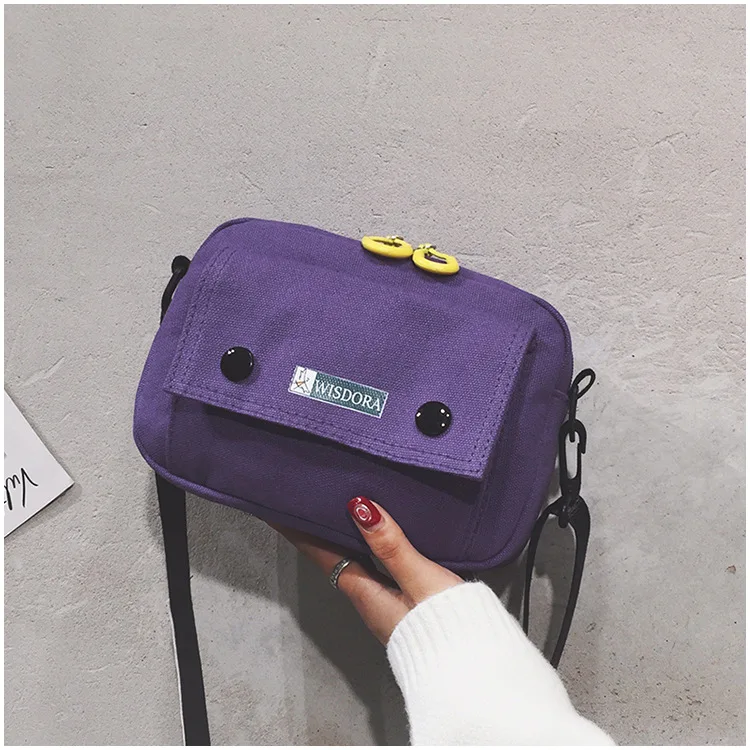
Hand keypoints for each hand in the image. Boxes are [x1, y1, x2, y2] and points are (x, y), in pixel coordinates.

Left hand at [271, 496, 462, 643]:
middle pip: (334, 558)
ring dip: (341, 538)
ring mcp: (385, 605)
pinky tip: (376, 540)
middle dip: (318, 530)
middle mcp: (368, 600)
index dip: (301, 531)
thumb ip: (392, 546)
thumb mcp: (420, 581)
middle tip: (306, 501)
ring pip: (353, 563)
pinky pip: (372, 569)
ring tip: (334, 512)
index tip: (279, 509)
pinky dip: (364, 549)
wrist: (474, 670)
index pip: (323, 554)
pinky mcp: (403, 606)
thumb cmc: (448, 627)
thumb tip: (360, 508)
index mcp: (365, 593)